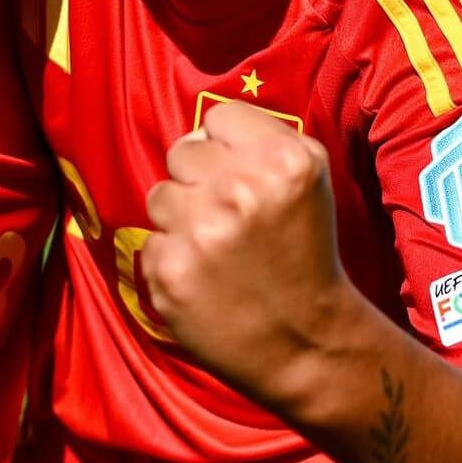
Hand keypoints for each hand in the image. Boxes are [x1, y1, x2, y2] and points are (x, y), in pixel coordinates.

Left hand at [141, 101, 354, 409]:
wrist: (307, 344)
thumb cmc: (304, 253)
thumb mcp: (311, 179)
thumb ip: (261, 138)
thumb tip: (201, 132)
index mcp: (281, 161)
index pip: (218, 118)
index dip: (226, 146)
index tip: (238, 173)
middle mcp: (238, 190)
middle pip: (182, 152)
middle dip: (199, 179)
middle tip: (227, 216)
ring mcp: (199, 232)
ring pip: (159, 195)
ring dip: (180, 219)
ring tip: (215, 248)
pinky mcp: (169, 271)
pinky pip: (150, 241)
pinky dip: (172, 259)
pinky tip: (204, 279)